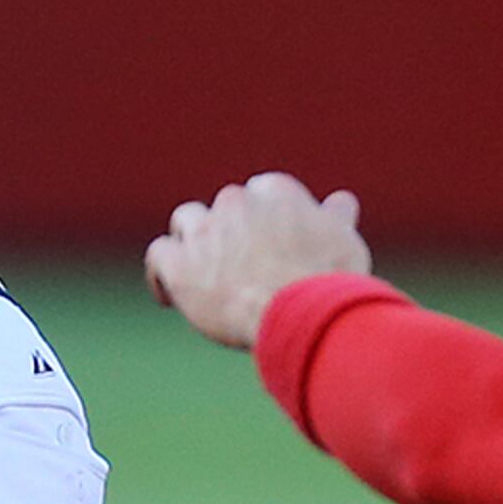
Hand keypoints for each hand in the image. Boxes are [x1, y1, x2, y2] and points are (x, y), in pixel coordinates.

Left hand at [143, 172, 372, 350]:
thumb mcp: (344, 241)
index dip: (262, 217)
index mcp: (275, 191)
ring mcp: (204, 231)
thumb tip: (341, 202)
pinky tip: (169, 296)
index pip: (261, 193)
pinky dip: (160, 273)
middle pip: (223, 207)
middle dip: (229, 230)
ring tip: (198, 270)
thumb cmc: (328, 279)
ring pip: (186, 221)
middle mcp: (235, 202)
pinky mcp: (180, 265)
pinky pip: (158, 255)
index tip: (264, 237)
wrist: (298, 311)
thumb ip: (335, 218)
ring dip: (192, 241)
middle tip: (236, 263)